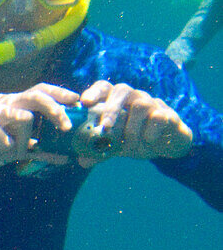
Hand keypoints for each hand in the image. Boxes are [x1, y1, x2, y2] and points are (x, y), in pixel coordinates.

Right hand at [0, 83, 80, 173]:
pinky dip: (5, 146)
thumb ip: (40, 151)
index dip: (60, 93)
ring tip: (13, 151)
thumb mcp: (18, 151)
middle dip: (55, 110)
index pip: (41, 90)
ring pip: (24, 117)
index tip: (77, 100)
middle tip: (66, 127)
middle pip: (37, 95)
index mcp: (16, 103)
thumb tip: (65, 158)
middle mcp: (6, 101)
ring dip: (23, 140)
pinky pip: (4, 135)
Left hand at [78, 81, 192, 164]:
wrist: (166, 143)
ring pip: (140, 106)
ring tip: (129, 145)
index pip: (104, 87)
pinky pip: (158, 118)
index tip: (84, 102)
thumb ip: (99, 152)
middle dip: (111, 108)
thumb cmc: (134, 139)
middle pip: (122, 90)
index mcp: (116, 100)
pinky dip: (150, 132)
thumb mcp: (115, 146)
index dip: (94, 92)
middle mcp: (133, 97)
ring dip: (132, 129)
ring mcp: (151, 103)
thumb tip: (83, 162)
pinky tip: (148, 140)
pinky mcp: (167, 113)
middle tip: (106, 126)